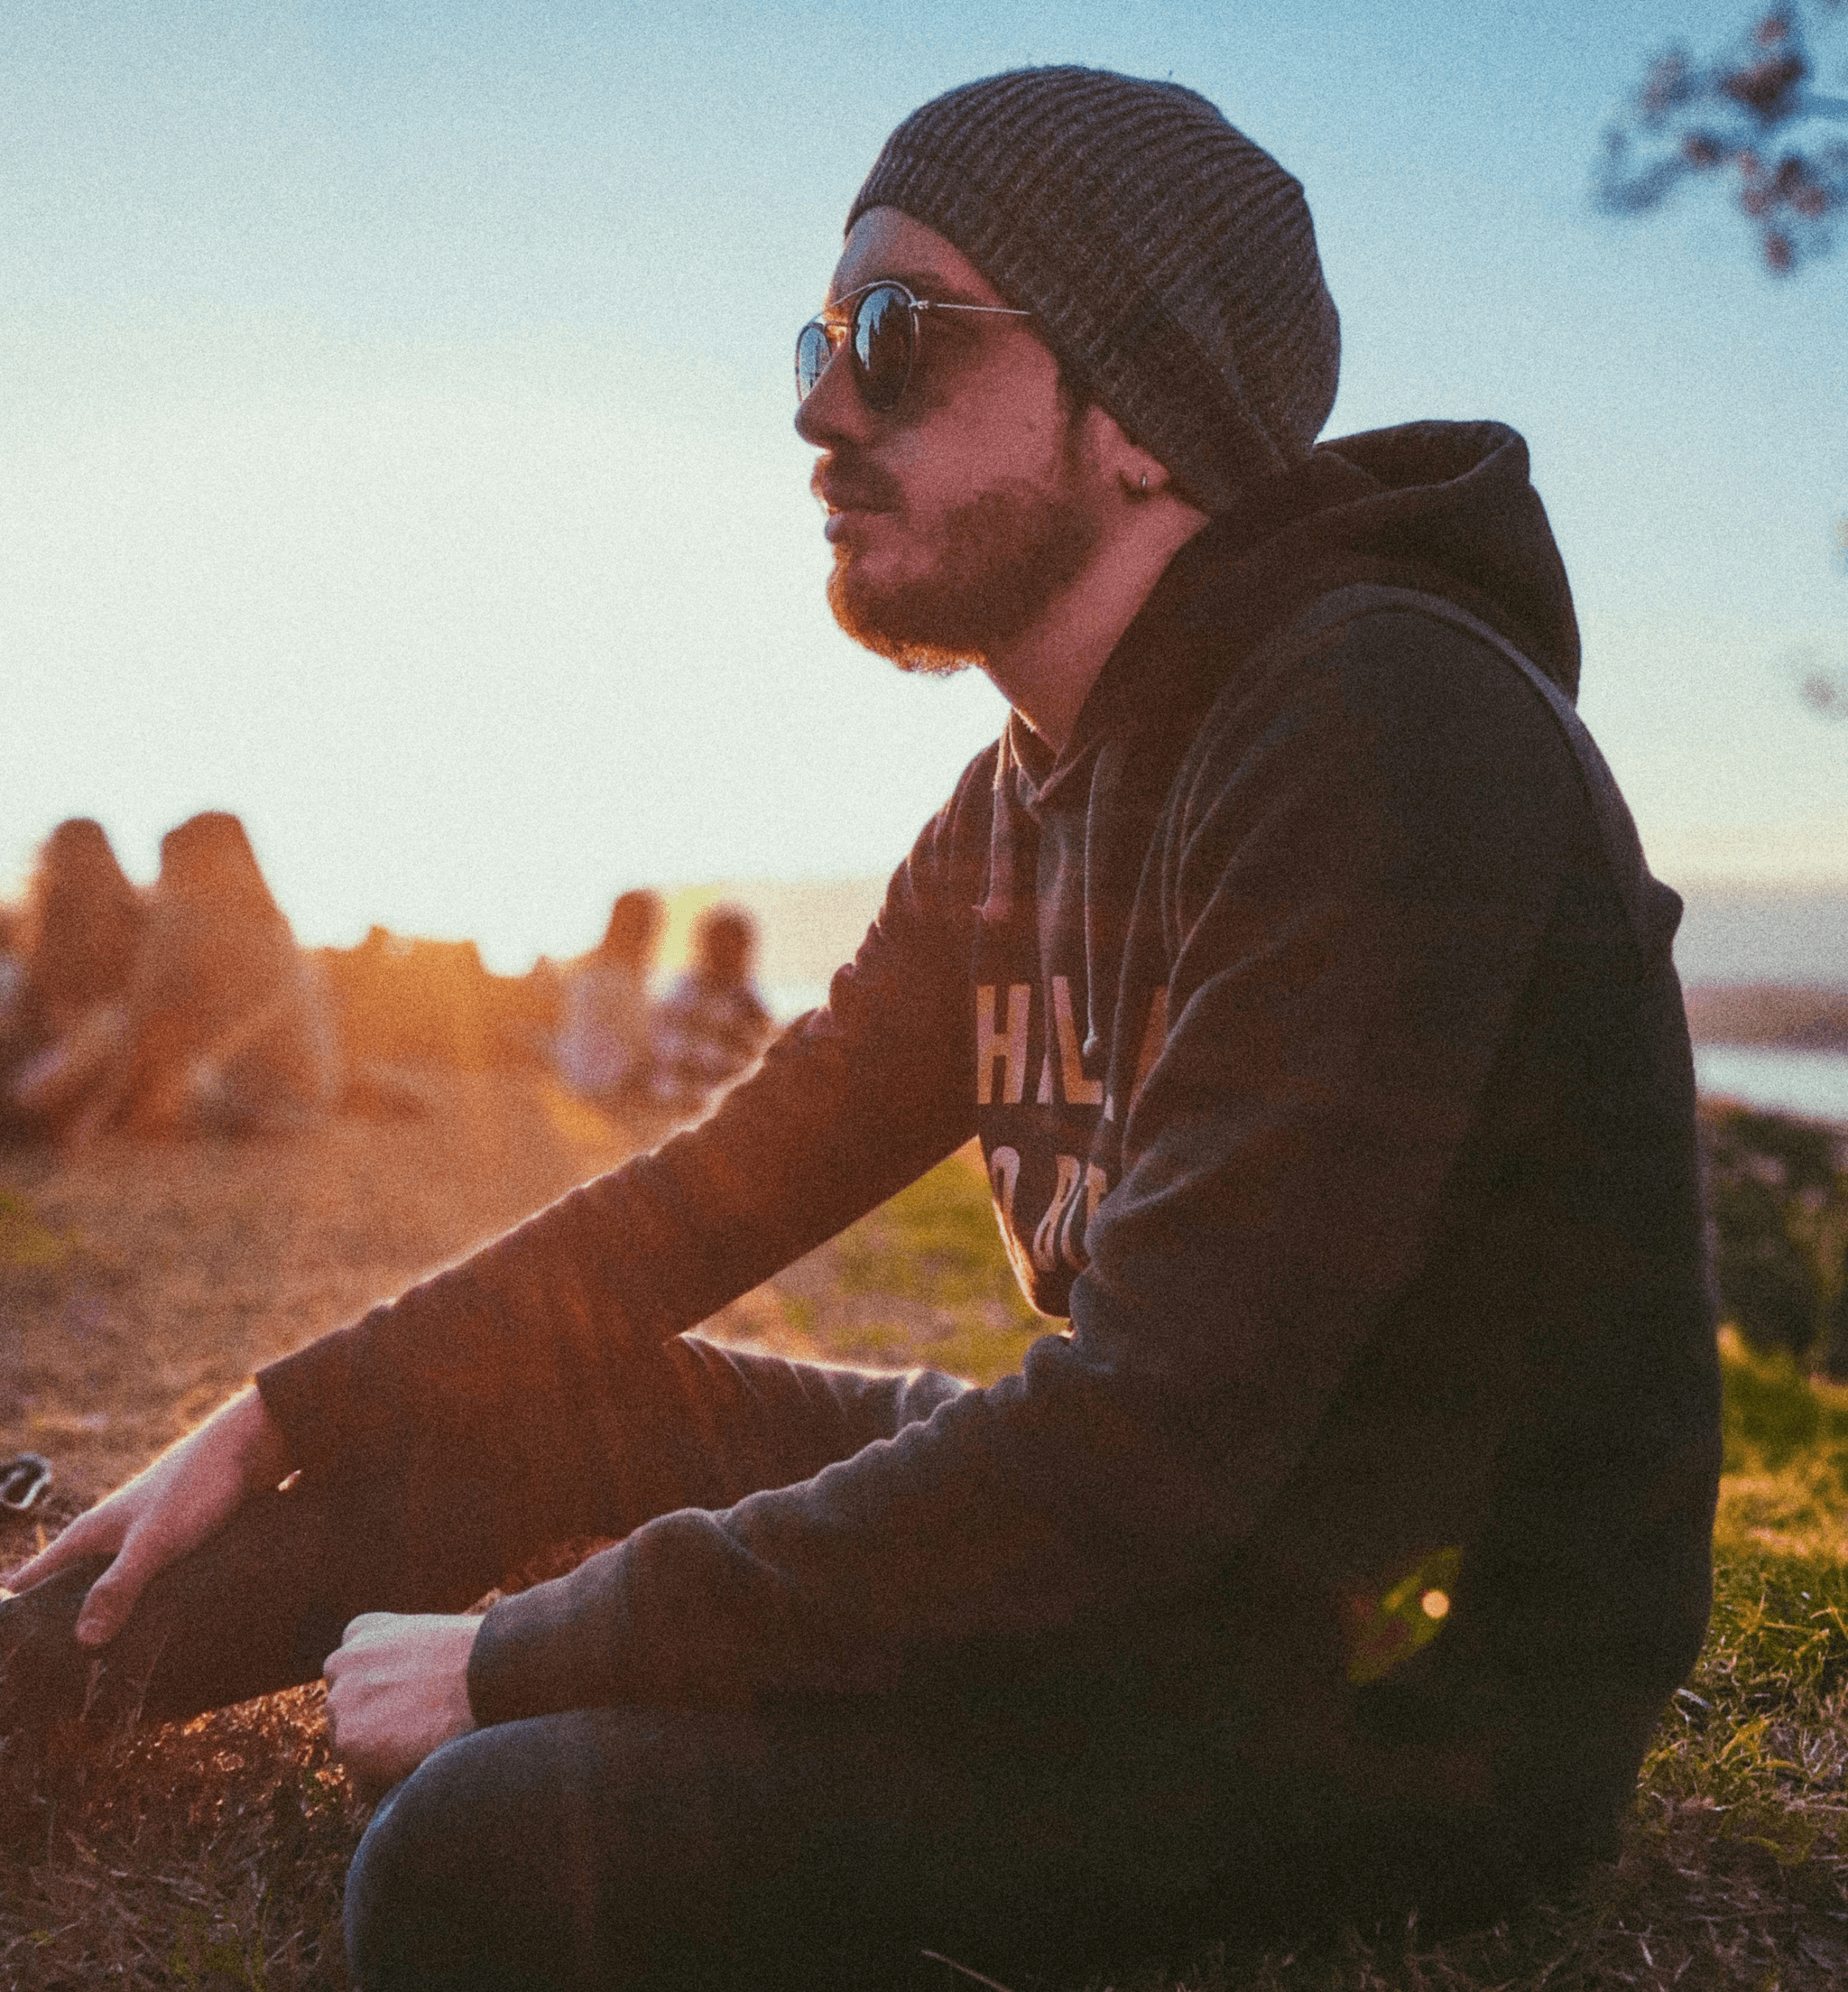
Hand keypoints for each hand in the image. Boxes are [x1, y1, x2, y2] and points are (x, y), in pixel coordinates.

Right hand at [3, 1386, 291, 1646]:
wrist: (247, 1446)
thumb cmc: (194, 1488)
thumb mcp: (153, 1544)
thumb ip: (118, 1587)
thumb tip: (83, 1641)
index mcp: (89, 1533)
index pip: (35, 1575)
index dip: (19, 1608)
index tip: (13, 1649)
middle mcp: (108, 1531)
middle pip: (68, 1582)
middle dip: (64, 1621)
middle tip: (60, 1666)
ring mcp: (139, 1532)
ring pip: (108, 1579)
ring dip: (108, 1612)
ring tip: (107, 1656)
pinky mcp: (171, 1535)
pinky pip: (145, 1574)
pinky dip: (142, 1598)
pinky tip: (153, 1624)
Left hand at [324, 1611, 480, 1796]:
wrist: (490, 1675)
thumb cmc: (477, 1659)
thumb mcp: (428, 1637)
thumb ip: (398, 1658)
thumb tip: (397, 1695)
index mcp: (361, 1630)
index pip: (354, 1674)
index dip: (385, 1694)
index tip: (412, 1699)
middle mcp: (341, 1661)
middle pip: (349, 1713)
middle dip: (376, 1725)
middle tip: (422, 1726)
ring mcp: (341, 1700)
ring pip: (352, 1747)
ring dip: (381, 1756)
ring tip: (427, 1742)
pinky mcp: (348, 1740)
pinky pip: (362, 1781)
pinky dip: (387, 1785)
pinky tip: (421, 1762)